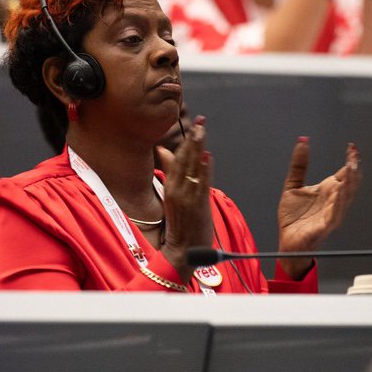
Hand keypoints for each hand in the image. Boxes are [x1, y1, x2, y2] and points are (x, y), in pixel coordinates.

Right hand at [156, 116, 213, 282]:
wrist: (182, 251)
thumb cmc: (180, 224)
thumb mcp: (172, 195)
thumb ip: (171, 171)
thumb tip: (164, 150)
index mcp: (170, 186)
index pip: (178, 157)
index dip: (187, 140)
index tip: (196, 124)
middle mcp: (176, 189)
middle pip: (185, 158)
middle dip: (194, 138)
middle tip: (201, 121)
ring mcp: (186, 197)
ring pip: (192, 167)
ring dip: (198, 148)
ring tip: (202, 130)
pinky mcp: (197, 205)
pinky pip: (201, 183)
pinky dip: (203, 169)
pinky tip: (206, 156)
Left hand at [276, 139, 360, 279]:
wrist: (287, 242)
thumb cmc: (293, 218)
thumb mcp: (293, 185)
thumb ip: (299, 164)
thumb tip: (302, 141)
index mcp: (328, 190)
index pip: (346, 173)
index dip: (351, 160)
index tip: (352, 147)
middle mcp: (333, 201)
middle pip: (350, 183)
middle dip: (354, 168)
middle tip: (354, 154)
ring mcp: (332, 213)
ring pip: (346, 196)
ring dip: (350, 182)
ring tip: (352, 168)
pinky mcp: (326, 226)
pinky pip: (335, 213)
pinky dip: (339, 202)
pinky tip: (341, 191)